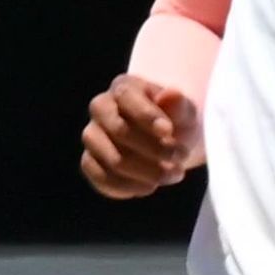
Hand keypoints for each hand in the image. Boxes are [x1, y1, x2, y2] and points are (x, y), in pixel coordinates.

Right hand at [79, 75, 198, 199]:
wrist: (169, 143)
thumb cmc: (176, 120)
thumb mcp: (185, 111)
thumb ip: (179, 104)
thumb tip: (169, 95)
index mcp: (124, 87)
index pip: (126, 97)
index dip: (147, 115)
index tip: (169, 131)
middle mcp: (100, 108)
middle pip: (120, 131)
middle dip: (155, 148)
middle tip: (181, 157)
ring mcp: (92, 136)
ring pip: (113, 159)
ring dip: (147, 171)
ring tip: (173, 174)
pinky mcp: (89, 162)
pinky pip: (102, 179)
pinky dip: (129, 187)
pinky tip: (150, 186)